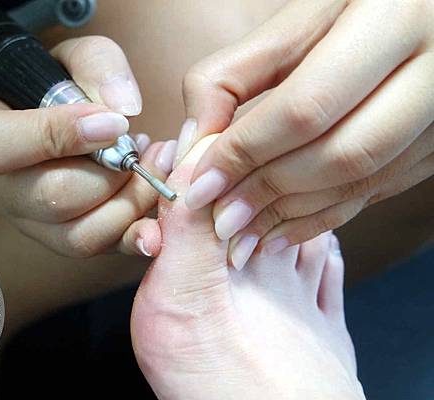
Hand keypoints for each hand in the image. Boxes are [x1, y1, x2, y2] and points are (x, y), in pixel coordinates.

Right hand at [0, 36, 175, 256]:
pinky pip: (100, 252)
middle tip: (146, 148)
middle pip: (53, 197)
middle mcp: (2, 190)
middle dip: (111, 174)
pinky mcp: (66, 241)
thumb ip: (97, 66)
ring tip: (156, 167)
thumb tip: (122, 110)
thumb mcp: (78, 56)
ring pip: (79, 235)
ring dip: (130, 203)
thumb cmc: (68, 87)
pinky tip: (156, 224)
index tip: (116, 124)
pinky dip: (135, 239)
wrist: (70, 122)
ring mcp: (33, 223)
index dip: (61, 135)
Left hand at [177, 0, 433, 268]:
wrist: (417, 18)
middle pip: (339, 154)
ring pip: (361, 181)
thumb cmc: (348, 11)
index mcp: (393, 19)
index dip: (245, 152)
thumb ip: (232, 76)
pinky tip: (279, 230)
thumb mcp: (292, 24)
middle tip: (220, 220)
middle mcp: (433, 70)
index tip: (199, 185)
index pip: (305, 107)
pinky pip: (378, 191)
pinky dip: (322, 216)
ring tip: (241, 235)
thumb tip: (196, 142)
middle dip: (267, 193)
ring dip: (292, 215)